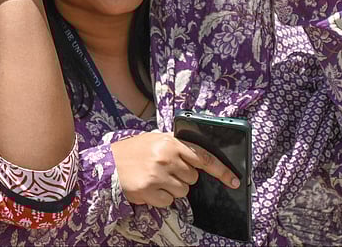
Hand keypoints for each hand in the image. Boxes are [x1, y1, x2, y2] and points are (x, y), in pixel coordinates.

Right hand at [111, 131, 239, 207]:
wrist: (106, 165)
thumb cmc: (131, 151)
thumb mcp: (153, 139)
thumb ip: (174, 144)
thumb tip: (198, 154)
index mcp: (169, 142)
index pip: (203, 157)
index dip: (221, 170)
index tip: (234, 180)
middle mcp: (166, 158)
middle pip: (193, 178)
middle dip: (182, 177)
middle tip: (164, 171)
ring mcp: (158, 175)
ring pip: (183, 191)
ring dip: (172, 189)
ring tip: (155, 179)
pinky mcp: (150, 191)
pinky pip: (169, 202)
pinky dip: (161, 199)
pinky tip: (149, 189)